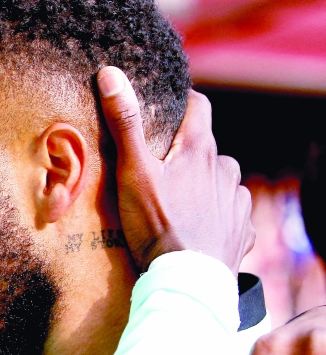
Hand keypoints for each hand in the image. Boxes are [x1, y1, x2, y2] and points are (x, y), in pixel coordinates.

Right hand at [96, 66, 254, 272]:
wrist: (187, 281)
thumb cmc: (158, 224)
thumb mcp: (132, 171)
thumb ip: (124, 122)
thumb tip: (111, 74)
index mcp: (200, 151)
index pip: (199, 106)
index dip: (182, 101)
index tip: (165, 106)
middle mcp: (226, 171)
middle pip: (208, 146)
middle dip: (188, 151)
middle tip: (160, 166)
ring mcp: (237, 202)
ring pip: (223, 180)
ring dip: (205, 182)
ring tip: (179, 199)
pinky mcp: (242, 232)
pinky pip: (232, 213)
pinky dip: (218, 213)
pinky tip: (199, 226)